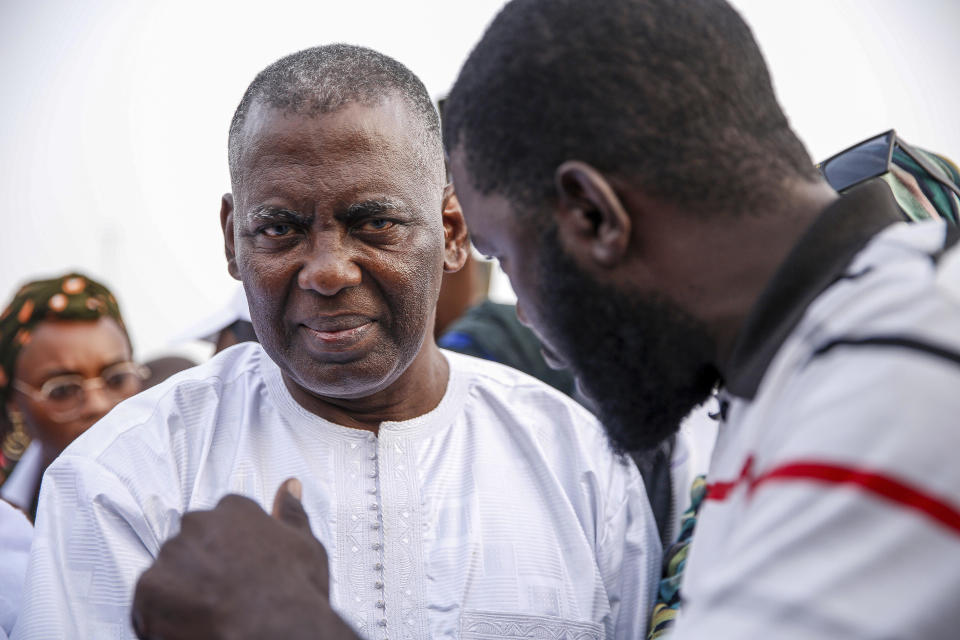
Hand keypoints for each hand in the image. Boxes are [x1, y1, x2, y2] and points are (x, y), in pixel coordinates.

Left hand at [132, 478, 358, 639]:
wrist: (277, 632)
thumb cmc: (293, 594)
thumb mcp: (306, 545)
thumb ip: (291, 512)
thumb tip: (289, 488)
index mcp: (234, 510)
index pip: (222, 519)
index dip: (229, 548)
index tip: (237, 567)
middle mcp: (199, 525)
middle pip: (191, 544)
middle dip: (202, 567)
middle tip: (224, 594)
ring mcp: (171, 557)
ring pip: (169, 573)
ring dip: (182, 592)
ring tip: (210, 614)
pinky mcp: (149, 591)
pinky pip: (147, 605)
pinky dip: (163, 619)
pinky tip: (193, 628)